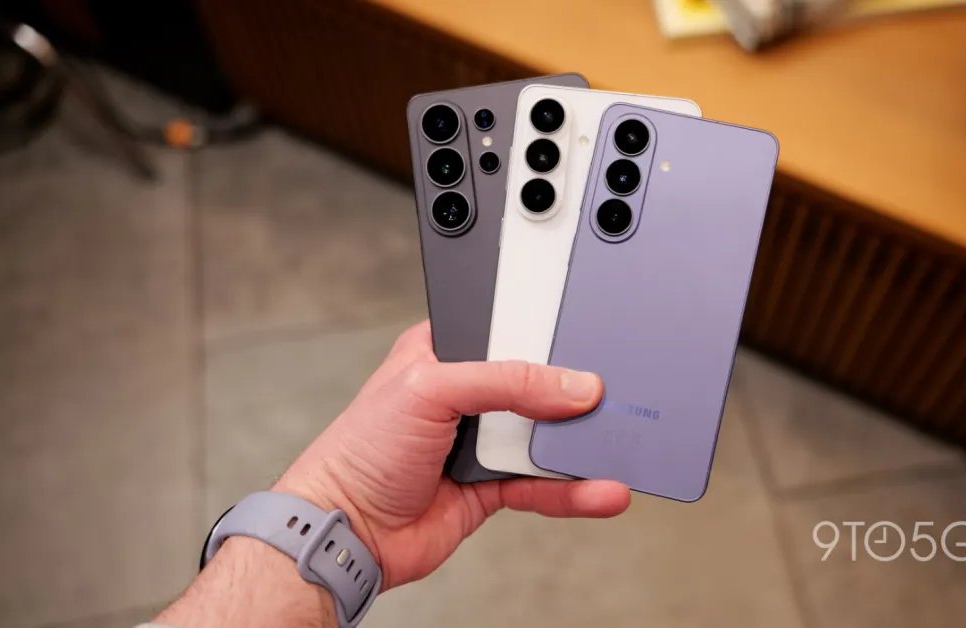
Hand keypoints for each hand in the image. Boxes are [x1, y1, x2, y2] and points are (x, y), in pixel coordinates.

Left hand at [273, 320, 630, 589]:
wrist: (347, 533)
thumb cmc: (358, 452)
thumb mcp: (430, 390)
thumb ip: (505, 381)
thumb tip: (570, 386)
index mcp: (446, 352)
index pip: (509, 332)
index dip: (545, 333)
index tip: (586, 337)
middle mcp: (467, 394)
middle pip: (538, 385)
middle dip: (573, 393)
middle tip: (613, 395)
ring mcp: (481, 441)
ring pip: (546, 438)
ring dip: (580, 446)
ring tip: (618, 444)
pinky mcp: (493, 485)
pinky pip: (544, 484)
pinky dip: (573, 490)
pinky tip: (600, 490)